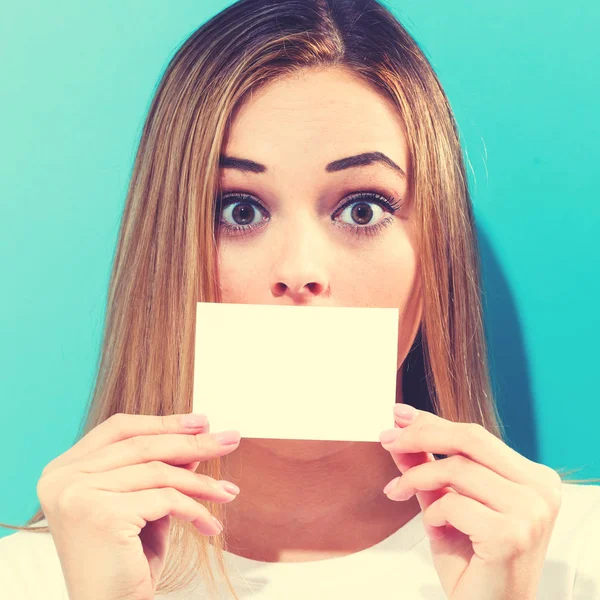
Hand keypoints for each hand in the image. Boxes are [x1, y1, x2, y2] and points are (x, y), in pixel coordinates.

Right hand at [36, 413, 241, 599]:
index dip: (162, 422)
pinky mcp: (101, 514)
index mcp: (63, 470)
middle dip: (193, 443)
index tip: (201, 422)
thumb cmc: (124, 562)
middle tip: (230, 440)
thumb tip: (196, 435)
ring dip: (201, 483)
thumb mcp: (145, 505)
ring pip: (158, 472)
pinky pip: (166, 499)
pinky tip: (209, 525)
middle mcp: (62, 479)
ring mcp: (78, 494)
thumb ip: (162, 469)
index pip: (119, 429)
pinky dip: (195, 510)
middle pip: (143, 446)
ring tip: (227, 492)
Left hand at [379, 405, 561, 599]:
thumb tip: (399, 430)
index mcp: (532, 477)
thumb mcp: (445, 504)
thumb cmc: (473, 562)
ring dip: (417, 477)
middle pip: (470, 439)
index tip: (399, 414)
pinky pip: (454, 503)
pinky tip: (436, 528)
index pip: (476, 435)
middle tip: (388, 439)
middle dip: (422, 434)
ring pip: (458, 468)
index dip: (433, 421)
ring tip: (398, 491)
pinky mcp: (513, 534)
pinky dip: (434, 513)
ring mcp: (531, 511)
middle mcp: (540, 489)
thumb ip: (427, 466)